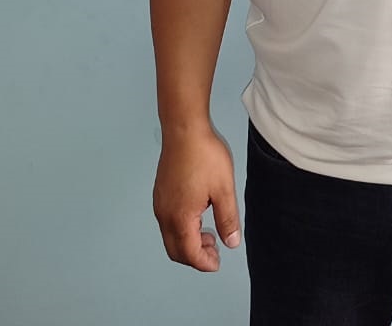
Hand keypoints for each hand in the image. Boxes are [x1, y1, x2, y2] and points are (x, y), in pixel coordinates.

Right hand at [153, 125, 241, 270]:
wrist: (184, 129)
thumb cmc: (204, 155)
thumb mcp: (224, 188)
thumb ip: (227, 219)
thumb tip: (231, 243)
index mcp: (180, 217)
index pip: (189, 254)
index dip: (204, 262)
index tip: (218, 261)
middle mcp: (164, 214)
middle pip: (175, 250)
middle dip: (194, 256)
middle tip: (215, 249)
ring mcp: (159, 203)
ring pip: (170, 237)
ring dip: (188, 242)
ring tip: (209, 232)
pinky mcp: (160, 193)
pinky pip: (167, 222)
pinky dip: (181, 229)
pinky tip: (198, 215)